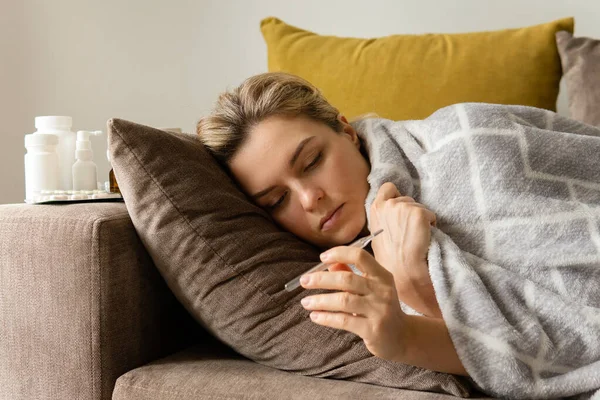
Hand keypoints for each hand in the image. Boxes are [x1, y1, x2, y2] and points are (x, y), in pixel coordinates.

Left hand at [299, 245, 407, 361]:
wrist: (402, 337)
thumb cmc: (381, 308)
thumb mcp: (371, 289)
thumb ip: (351, 275)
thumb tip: (329, 264)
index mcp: (382, 276)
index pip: (360, 257)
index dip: (339, 253)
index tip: (322, 257)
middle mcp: (382, 291)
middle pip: (346, 279)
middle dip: (321, 279)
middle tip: (304, 281)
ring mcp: (379, 310)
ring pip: (343, 301)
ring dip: (320, 300)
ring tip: (306, 302)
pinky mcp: (373, 329)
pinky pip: (344, 321)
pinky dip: (326, 318)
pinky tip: (315, 316)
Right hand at [369, 182, 439, 316]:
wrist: (404, 272)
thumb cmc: (391, 260)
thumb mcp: (377, 237)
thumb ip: (383, 221)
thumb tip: (391, 215)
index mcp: (375, 209)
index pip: (388, 188)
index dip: (396, 196)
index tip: (400, 210)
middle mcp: (388, 204)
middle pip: (406, 198)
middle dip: (410, 211)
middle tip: (408, 232)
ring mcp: (403, 207)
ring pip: (419, 206)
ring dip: (421, 219)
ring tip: (416, 238)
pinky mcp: (419, 213)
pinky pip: (431, 215)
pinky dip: (431, 225)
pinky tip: (425, 239)